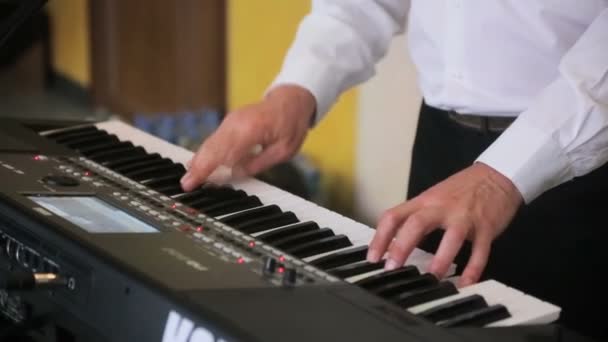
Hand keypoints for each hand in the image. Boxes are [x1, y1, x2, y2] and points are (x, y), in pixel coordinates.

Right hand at [180, 85, 315, 190]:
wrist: (291, 100)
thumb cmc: (291, 125)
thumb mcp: (283, 150)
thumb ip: (259, 163)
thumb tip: (235, 174)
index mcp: (250, 130)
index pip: (221, 153)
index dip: (204, 169)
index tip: (192, 182)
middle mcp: (235, 123)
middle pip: (210, 148)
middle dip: (197, 167)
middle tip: (185, 184)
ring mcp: (231, 121)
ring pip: (210, 143)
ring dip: (199, 160)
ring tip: (189, 177)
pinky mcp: (230, 123)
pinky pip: (215, 139)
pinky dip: (207, 152)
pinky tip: (199, 163)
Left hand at [367, 162, 522, 286]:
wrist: (496, 175)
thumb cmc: (462, 189)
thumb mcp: (433, 199)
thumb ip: (415, 218)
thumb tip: (393, 243)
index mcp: (424, 202)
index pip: (394, 216)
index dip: (380, 237)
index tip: (372, 257)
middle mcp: (442, 207)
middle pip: (416, 224)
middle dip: (402, 247)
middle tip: (392, 269)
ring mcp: (465, 217)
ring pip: (451, 238)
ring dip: (440, 260)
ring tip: (431, 279)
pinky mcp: (486, 226)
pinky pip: (480, 250)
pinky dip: (473, 269)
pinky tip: (465, 282)